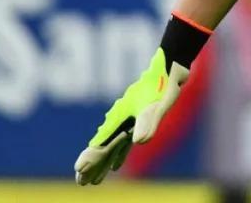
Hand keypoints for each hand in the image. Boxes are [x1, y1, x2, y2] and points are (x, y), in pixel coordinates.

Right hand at [74, 48, 188, 184]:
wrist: (171, 66)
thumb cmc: (162, 84)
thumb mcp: (156, 104)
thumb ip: (147, 121)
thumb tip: (138, 142)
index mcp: (119, 117)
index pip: (101, 143)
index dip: (91, 158)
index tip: (79, 173)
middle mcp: (119, 119)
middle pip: (102, 147)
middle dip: (92, 165)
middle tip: (81, 183)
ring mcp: (128, 119)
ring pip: (111, 147)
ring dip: (102, 163)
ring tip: (94, 181)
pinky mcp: (139, 118)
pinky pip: (123, 143)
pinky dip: (118, 155)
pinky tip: (117, 166)